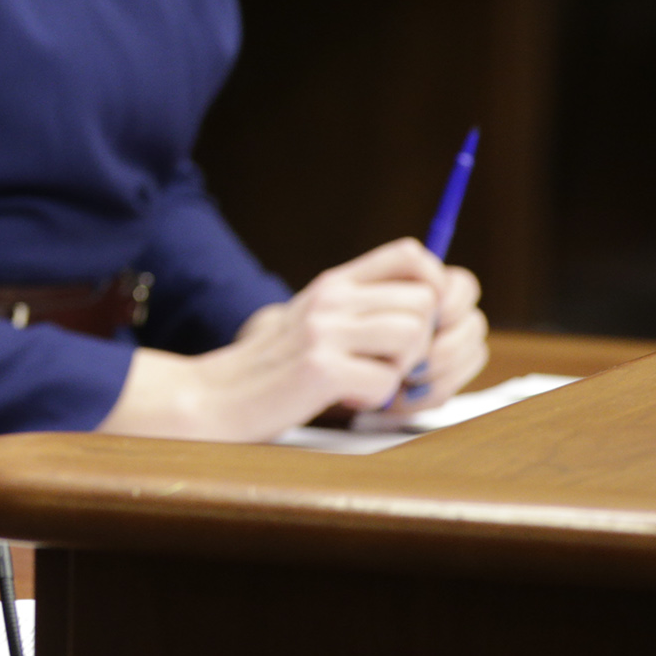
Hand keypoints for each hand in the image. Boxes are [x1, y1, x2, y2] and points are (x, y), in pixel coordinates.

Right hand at [101, 238, 482, 441]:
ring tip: (368, 382)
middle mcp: (331, 297)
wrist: (215, 397)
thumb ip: (365, 307)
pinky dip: (375, 399)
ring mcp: (323, 330)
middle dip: (426, 345)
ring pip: (413, 337)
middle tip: (396, 370)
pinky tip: (344, 398)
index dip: (438, 289)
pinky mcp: (320, 368)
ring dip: (403, 372)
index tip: (425, 326)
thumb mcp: (318, 322)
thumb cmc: (276, 370)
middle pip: (425, 303)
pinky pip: (385, 381)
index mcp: (335, 282)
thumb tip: (441, 312)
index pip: (413, 256)